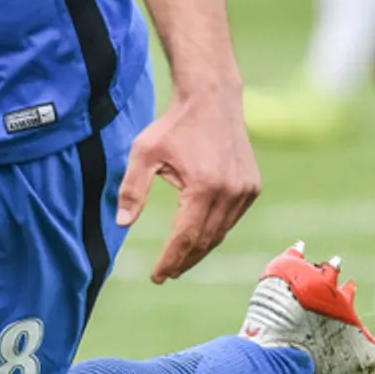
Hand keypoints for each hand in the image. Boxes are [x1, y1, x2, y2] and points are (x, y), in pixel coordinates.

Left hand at [116, 87, 259, 283]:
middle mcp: (230, 193)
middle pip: (205, 241)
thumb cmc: (174, 124)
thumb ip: (132, 189)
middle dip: (183, 261)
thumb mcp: (144, 152)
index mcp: (204, 187)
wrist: (211, 97)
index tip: (156, 276)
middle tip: (165, 274)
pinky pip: (231, 219)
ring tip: (179, 261)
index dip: (169, 260)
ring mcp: (245, 190)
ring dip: (199, 250)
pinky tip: (198, 237)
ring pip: (220, 233)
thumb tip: (121, 223)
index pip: (185, 238)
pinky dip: (215, 232)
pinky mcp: (252, 186)